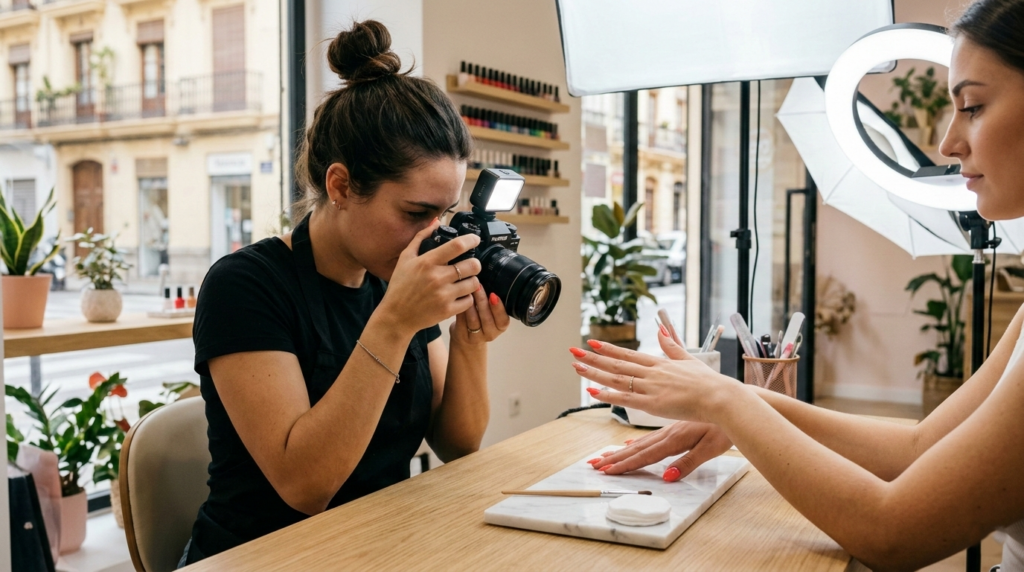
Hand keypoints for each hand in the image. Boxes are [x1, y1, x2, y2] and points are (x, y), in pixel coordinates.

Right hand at [379, 219, 482, 334]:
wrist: (396, 316)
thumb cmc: (400, 287)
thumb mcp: (405, 258)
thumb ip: (420, 238)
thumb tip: (435, 222)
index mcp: (427, 262)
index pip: (457, 246)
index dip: (471, 240)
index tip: (476, 240)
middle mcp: (437, 277)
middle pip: (473, 265)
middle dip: (475, 264)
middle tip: (470, 265)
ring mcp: (444, 295)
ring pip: (474, 283)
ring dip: (471, 281)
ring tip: (464, 281)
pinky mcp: (448, 310)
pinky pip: (469, 300)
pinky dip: (467, 297)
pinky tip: (459, 295)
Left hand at [449, 289, 510, 345]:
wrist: (467, 339)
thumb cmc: (480, 320)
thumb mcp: (490, 313)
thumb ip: (491, 301)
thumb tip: (489, 279)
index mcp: (500, 326)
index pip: (503, 319)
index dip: (498, 308)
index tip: (493, 295)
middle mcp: (490, 334)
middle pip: (487, 318)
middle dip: (482, 301)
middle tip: (477, 286)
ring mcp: (476, 337)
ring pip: (473, 320)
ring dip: (470, 304)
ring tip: (467, 290)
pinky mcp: (462, 336)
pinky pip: (461, 321)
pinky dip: (460, 308)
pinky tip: (458, 298)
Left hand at [570, 329, 738, 422]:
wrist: (721, 397)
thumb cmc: (709, 382)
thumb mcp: (689, 359)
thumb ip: (672, 347)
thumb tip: (660, 331)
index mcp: (659, 364)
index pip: (628, 354)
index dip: (608, 348)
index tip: (592, 342)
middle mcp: (651, 373)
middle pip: (617, 364)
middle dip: (593, 357)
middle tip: (573, 351)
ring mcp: (651, 388)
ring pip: (616, 378)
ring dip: (595, 372)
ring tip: (577, 367)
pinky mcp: (653, 404)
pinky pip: (626, 399)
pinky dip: (608, 394)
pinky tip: (593, 391)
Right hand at [588, 421, 732, 481]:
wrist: (734, 402)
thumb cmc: (726, 427)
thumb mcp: (710, 448)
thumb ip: (688, 463)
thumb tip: (668, 477)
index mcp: (675, 438)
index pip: (645, 456)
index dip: (625, 464)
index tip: (606, 470)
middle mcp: (669, 432)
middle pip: (637, 448)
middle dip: (615, 458)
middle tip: (595, 463)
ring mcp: (670, 428)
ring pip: (640, 441)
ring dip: (621, 450)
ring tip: (605, 455)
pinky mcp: (675, 425)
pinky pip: (650, 435)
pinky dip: (637, 441)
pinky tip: (629, 442)